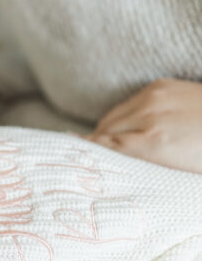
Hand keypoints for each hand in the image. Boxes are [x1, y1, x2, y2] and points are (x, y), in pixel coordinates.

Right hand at [87, 79, 201, 172]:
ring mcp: (153, 98)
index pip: (104, 147)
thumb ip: (147, 170)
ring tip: (107, 149)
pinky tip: (128, 129)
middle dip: (95, 147)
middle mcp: (148, 117)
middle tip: (89, 164)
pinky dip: (123, 118)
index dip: (88, 156)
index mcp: (155, 143)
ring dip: (107, 132)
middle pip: (103, 132)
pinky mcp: (158, 86)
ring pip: (112, 117)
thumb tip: (119, 173)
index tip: (76, 166)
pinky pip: (127, 104)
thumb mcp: (183, 174)